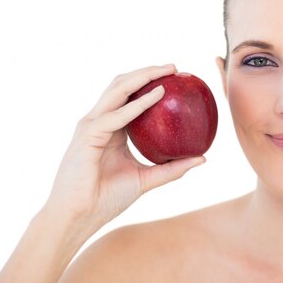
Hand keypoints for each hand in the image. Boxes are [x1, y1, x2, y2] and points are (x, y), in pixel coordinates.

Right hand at [43, 64, 204, 229]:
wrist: (79, 216)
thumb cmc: (107, 199)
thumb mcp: (146, 179)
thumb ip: (172, 168)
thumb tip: (203, 158)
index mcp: (111, 128)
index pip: (128, 96)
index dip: (148, 82)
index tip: (175, 76)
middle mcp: (99, 121)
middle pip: (122, 85)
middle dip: (147, 71)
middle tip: (174, 67)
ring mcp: (91, 125)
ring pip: (117, 90)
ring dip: (142, 77)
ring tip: (166, 71)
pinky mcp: (88, 135)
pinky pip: (116, 116)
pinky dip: (137, 105)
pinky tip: (157, 96)